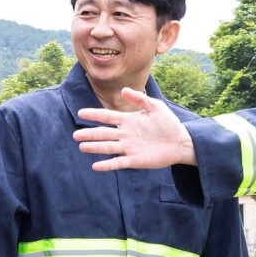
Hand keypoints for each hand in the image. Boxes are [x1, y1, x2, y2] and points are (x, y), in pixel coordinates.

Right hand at [73, 90, 196, 170]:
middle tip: (76, 135)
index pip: (108, 117)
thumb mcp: (156, 107)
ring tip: (82, 147)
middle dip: (90, 134)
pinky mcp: (135, 160)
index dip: (95, 115)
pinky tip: (96, 166)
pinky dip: (108, 165)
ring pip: (108, 147)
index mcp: (129, 121)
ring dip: (95, 147)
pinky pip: (119, 163)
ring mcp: (129, 148)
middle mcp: (125, 134)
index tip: (81, 112)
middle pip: (104, 134)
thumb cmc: (168, 123)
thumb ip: (140, 99)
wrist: (180, 142)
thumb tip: (124, 90)